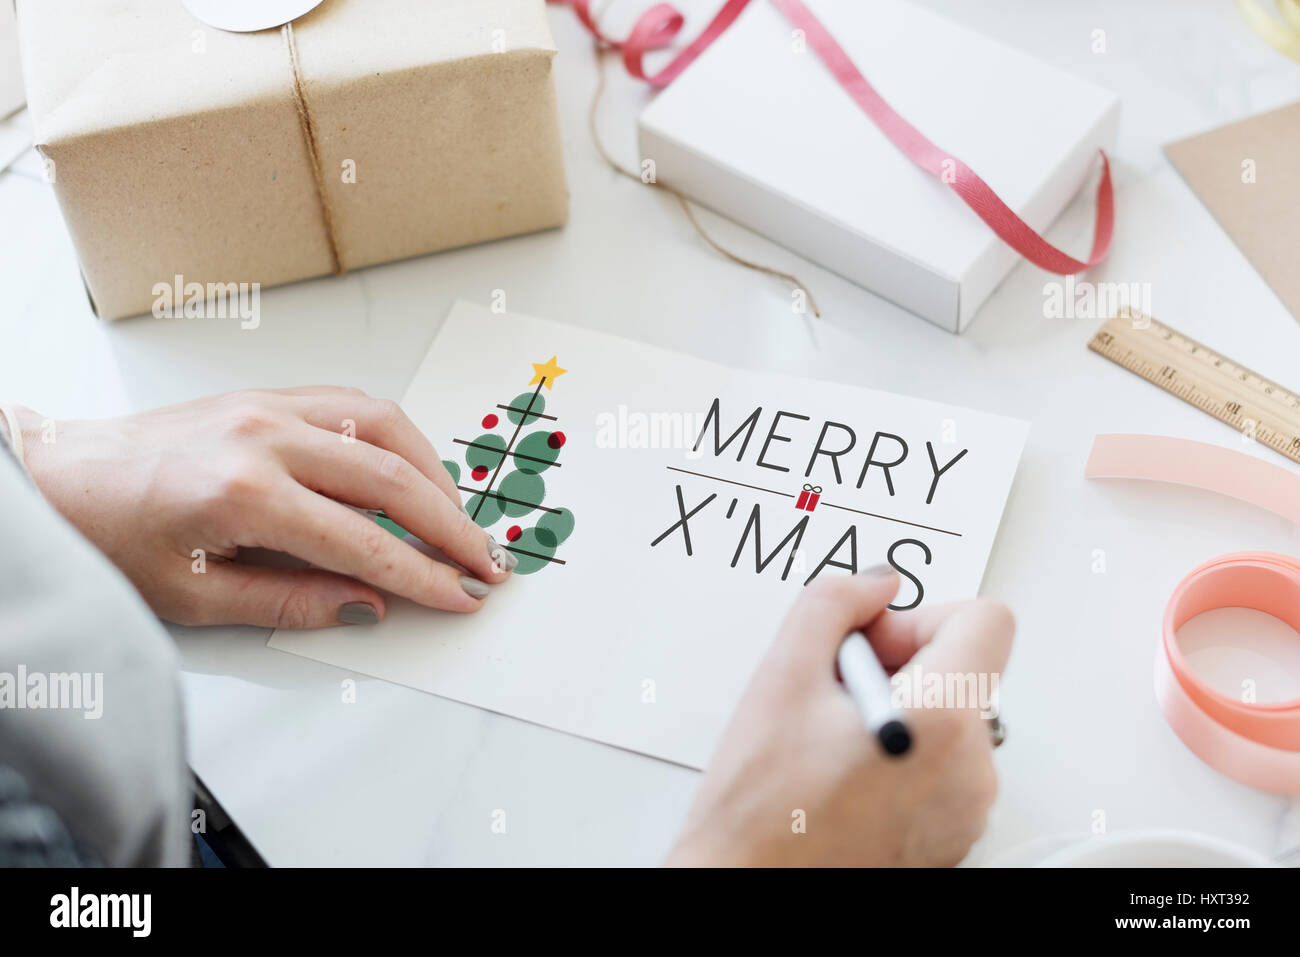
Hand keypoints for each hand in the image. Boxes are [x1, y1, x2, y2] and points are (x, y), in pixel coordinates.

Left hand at [15, 387, 516, 627]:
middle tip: (485, 561)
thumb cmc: (110, 535)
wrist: (59, 475)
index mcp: (244, 493)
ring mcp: (269, 406)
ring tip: (458, 518)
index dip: (422, 574)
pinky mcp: (268, 394)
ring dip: (434, 473)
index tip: (461, 595)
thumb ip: (289, 601)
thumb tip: (366, 604)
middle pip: (391, 478)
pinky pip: (355, 405)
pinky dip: (398, 437)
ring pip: (384, 428)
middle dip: (450, 525)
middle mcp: (265, 437)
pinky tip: (413, 468)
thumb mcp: (193, 596)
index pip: (363, 541)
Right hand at [667, 567, 1012, 866]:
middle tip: (832, 692)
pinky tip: (845, 771)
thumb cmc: (759, 810)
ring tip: (831, 739)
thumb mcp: (780, 676)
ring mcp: (966, 810)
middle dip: (900, 663)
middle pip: (964, 670)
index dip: (923, 615)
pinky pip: (944, 765)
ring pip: (951, 717)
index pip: (987, 620)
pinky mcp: (952, 835)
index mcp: (940, 723)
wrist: (747, 889)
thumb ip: (832, 603)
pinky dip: (903, 753)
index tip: (874, 640)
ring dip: (898, 708)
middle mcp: (970, 771)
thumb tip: (874, 586)